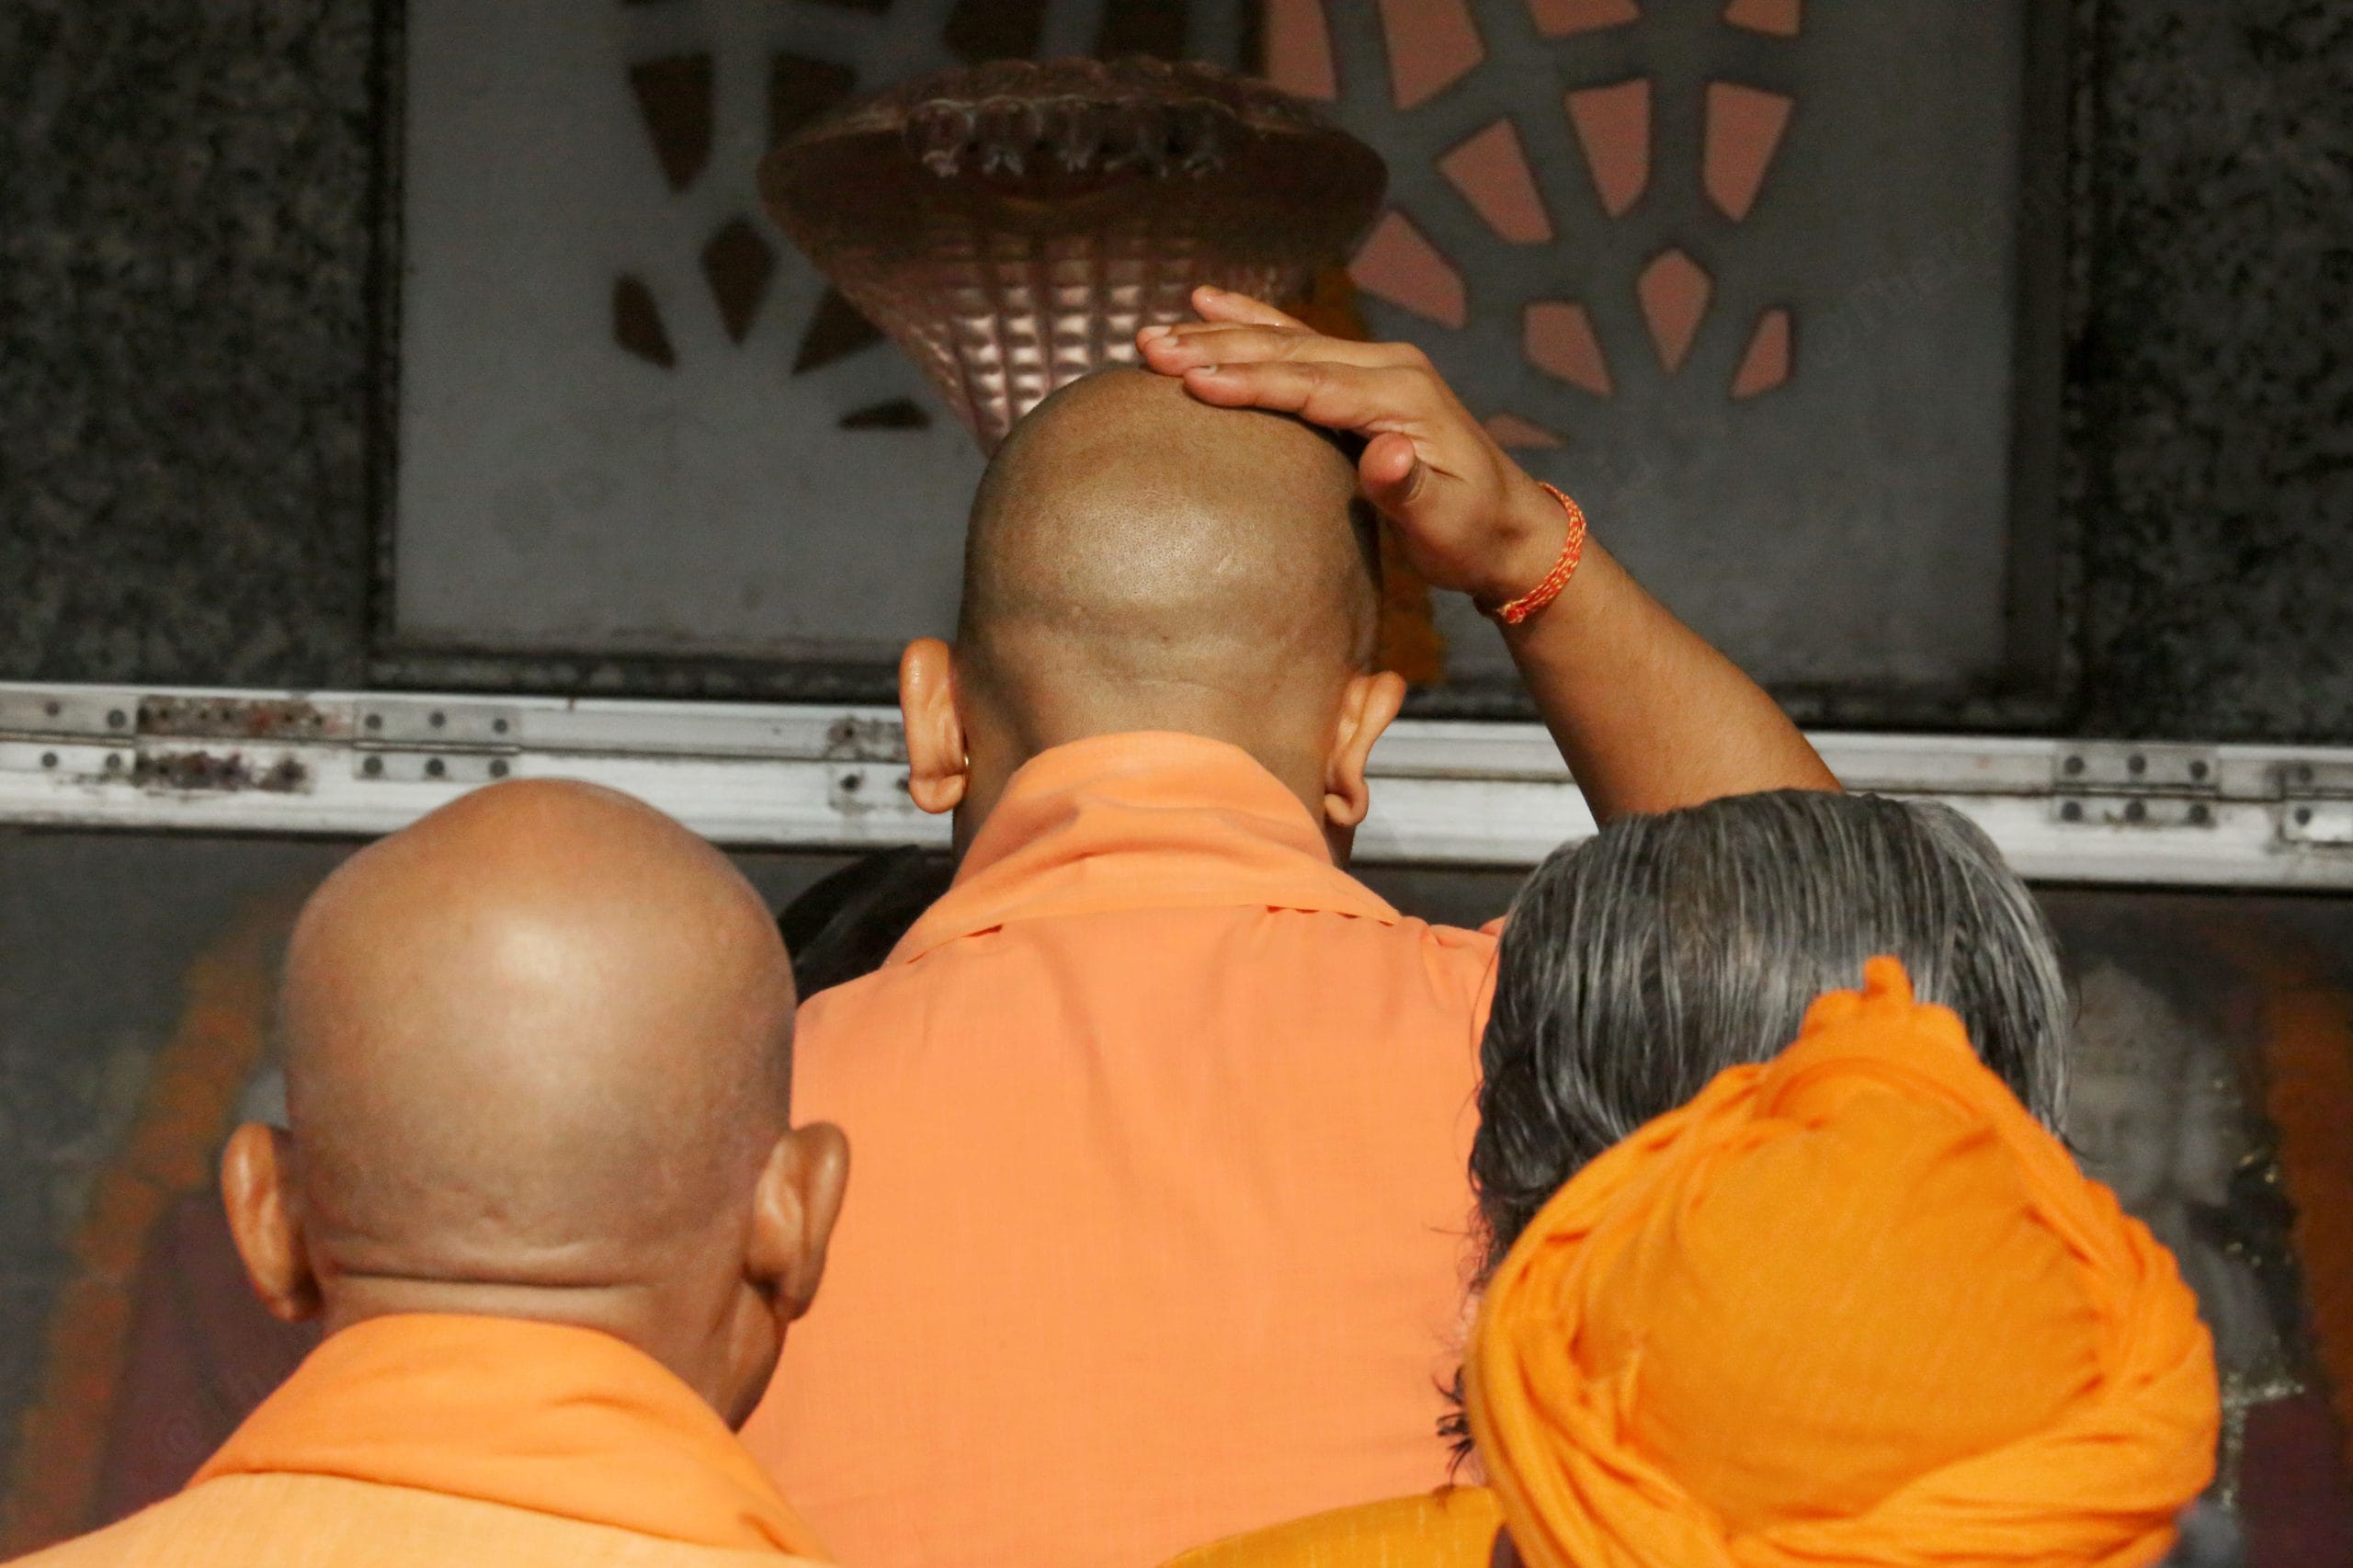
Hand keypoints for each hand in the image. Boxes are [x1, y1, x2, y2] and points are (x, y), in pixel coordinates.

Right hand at [1137, 287, 1566, 606]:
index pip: (1310, 383)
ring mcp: (1378, 366)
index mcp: (1402, 397)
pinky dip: (1253, 321)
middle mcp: (1388, 367)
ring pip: (1286, 339)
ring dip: (1221, 333)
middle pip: (1289, 350)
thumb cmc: (1471, 534)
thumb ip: (1409, 488)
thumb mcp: (1445, 521)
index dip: (1249, 381)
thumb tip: (1385, 453)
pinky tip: (1210, 301)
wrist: (1510, 528)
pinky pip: (1299, 341)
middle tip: (1150, 347)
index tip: (1190, 382)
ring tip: (1160, 330)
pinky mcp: (1367, 378)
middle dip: (1216, 346)